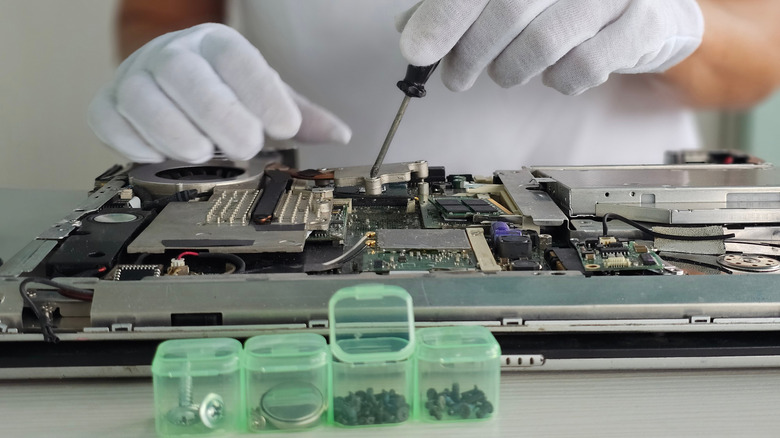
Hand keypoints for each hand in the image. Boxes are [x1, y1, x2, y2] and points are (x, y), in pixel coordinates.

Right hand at [89, 23, 350, 162]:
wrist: (168, 75)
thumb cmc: (222, 88)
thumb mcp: (264, 94)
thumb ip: (300, 113)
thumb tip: (340, 134)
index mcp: (215, 44)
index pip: (237, 58)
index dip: (262, 92)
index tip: (286, 126)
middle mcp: (170, 53)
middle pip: (182, 72)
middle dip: (217, 112)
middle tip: (246, 146)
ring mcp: (133, 76)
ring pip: (140, 96)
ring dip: (174, 131)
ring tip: (203, 152)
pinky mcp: (107, 105)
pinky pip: (109, 121)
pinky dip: (134, 143)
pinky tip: (162, 156)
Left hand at [396, 0, 703, 94]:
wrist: (644, 2)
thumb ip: (458, 5)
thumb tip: (411, 34)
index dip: (443, 17)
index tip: (416, 53)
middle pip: (508, 8)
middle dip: (469, 54)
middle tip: (454, 77)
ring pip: (542, 44)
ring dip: (510, 70)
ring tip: (505, 71)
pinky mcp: (644, 20)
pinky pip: (583, 67)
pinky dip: (558, 80)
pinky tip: (556, 69)